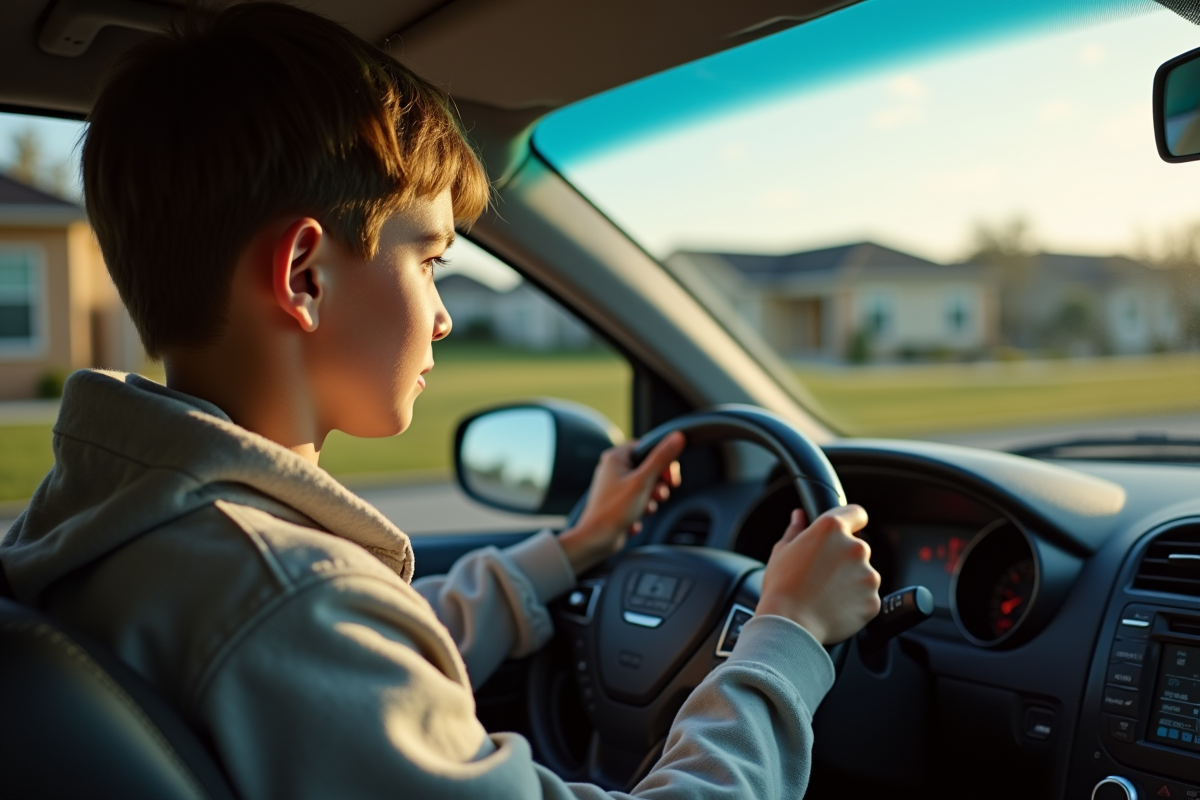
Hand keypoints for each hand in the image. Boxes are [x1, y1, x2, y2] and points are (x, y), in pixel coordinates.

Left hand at [557, 432, 685, 575]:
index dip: (662, 460)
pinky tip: (633, 520)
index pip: (646, 447)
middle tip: (659, 494)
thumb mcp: (643, 481)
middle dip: (657, 485)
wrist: (596, 540)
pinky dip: (640, 512)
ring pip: (645, 488)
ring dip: (650, 500)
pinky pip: (638, 503)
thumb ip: (661, 458)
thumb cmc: (614, 510)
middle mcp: (613, 470)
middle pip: (648, 469)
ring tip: (644, 509)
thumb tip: (677, 437)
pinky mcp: (617, 504)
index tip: (669, 475)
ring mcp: (615, 488)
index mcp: (615, 458)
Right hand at [756, 505, 880, 644]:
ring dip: (851, 581)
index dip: (851, 521)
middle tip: (822, 575)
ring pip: (864, 574)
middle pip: (857, 547)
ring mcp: (868, 575)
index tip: (847, 529)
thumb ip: (796, 530)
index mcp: (832, 529)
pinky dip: (855, 602)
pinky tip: (834, 608)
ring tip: (826, 594)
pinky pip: (866, 598)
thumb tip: (799, 516)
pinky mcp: (873, 600)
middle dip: (844, 559)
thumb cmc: (782, 587)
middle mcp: (855, 547)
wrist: (790, 625)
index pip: (857, 513)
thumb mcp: (782, 551)